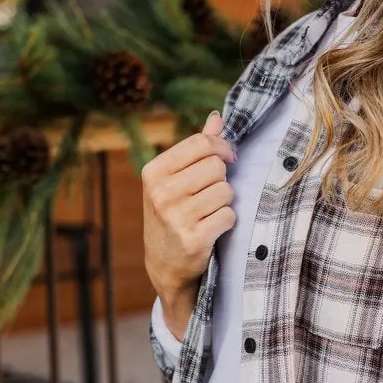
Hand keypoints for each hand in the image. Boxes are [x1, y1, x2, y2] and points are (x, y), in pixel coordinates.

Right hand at [143, 110, 235, 336]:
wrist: (164, 264)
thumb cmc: (173, 213)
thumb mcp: (175, 179)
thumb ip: (197, 148)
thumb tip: (218, 118)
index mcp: (153, 172)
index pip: (201, 144)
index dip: (222, 148)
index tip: (228, 159)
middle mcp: (160, 193)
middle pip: (217, 167)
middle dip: (221, 180)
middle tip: (209, 196)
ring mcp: (175, 216)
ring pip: (226, 191)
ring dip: (225, 202)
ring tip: (208, 213)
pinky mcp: (192, 238)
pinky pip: (228, 215)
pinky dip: (226, 222)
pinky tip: (212, 229)